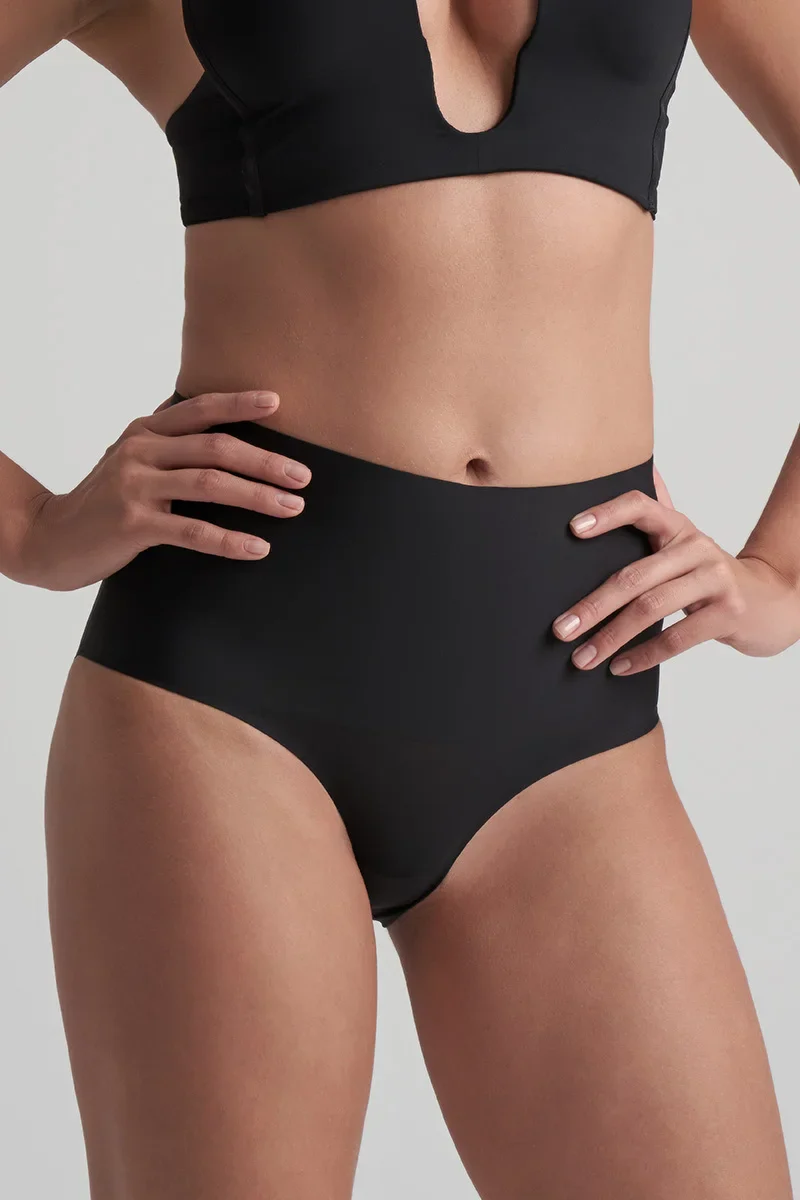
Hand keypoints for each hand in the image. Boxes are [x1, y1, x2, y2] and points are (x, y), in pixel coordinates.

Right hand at [14, 389, 310, 590]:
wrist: (49, 538)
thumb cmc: (104, 503)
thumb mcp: (131, 463)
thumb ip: (170, 450)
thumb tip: (231, 448)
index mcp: (145, 431)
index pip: (200, 409)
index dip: (239, 403)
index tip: (277, 403)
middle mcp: (140, 450)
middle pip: (216, 448)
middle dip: (265, 461)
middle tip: (303, 476)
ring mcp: (135, 486)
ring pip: (210, 485)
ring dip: (258, 497)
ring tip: (292, 507)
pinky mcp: (132, 524)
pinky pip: (192, 531)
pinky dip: (229, 540)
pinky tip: (257, 548)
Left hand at [551, 477, 799, 674]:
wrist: (772, 600)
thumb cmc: (713, 575)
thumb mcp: (686, 542)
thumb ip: (661, 516)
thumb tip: (646, 471)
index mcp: (678, 528)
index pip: (640, 507)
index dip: (607, 514)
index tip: (572, 529)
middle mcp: (696, 547)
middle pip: (634, 575)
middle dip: (592, 606)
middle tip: (561, 629)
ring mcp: (715, 579)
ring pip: (651, 608)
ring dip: (611, 637)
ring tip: (583, 658)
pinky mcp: (728, 613)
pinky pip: (677, 637)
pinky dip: (644, 655)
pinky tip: (620, 667)